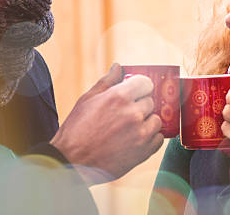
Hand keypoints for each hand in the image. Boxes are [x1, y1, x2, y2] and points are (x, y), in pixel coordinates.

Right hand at [50, 63, 163, 184]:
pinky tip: (136, 140)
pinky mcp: (143, 152)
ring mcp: (140, 134)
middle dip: (140, 106)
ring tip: (131, 129)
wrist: (71, 163)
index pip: (146, 83)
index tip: (135, 93)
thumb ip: (107, 81)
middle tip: (126, 114)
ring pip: (156, 120)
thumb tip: (118, 66)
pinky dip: (151, 139)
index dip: (140, 87)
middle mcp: (133, 113)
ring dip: (147, 123)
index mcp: (119, 97)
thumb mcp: (87, 100)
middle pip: (150, 102)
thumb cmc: (76, 130)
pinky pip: (159, 139)